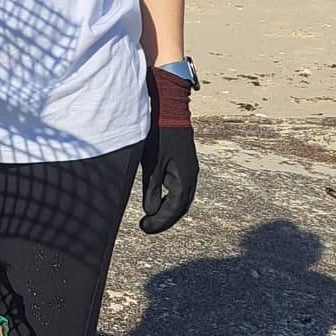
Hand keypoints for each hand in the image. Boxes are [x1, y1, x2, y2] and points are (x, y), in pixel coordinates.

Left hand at [140, 67, 198, 233]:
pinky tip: (156, 199)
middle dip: (164, 219)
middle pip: (180, 207)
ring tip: (151, 217)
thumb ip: (151, 187)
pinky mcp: (183, 163)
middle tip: (146, 226)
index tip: (144, 227)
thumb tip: (151, 210)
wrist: (169, 108)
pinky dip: (168, 198)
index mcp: (185, 178)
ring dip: (168, 209)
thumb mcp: (151, 162)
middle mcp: (191, 176)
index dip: (160, 222)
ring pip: (181, 198)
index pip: (174, 209)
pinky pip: (178, 187)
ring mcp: (189, 169)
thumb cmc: (158, 133)